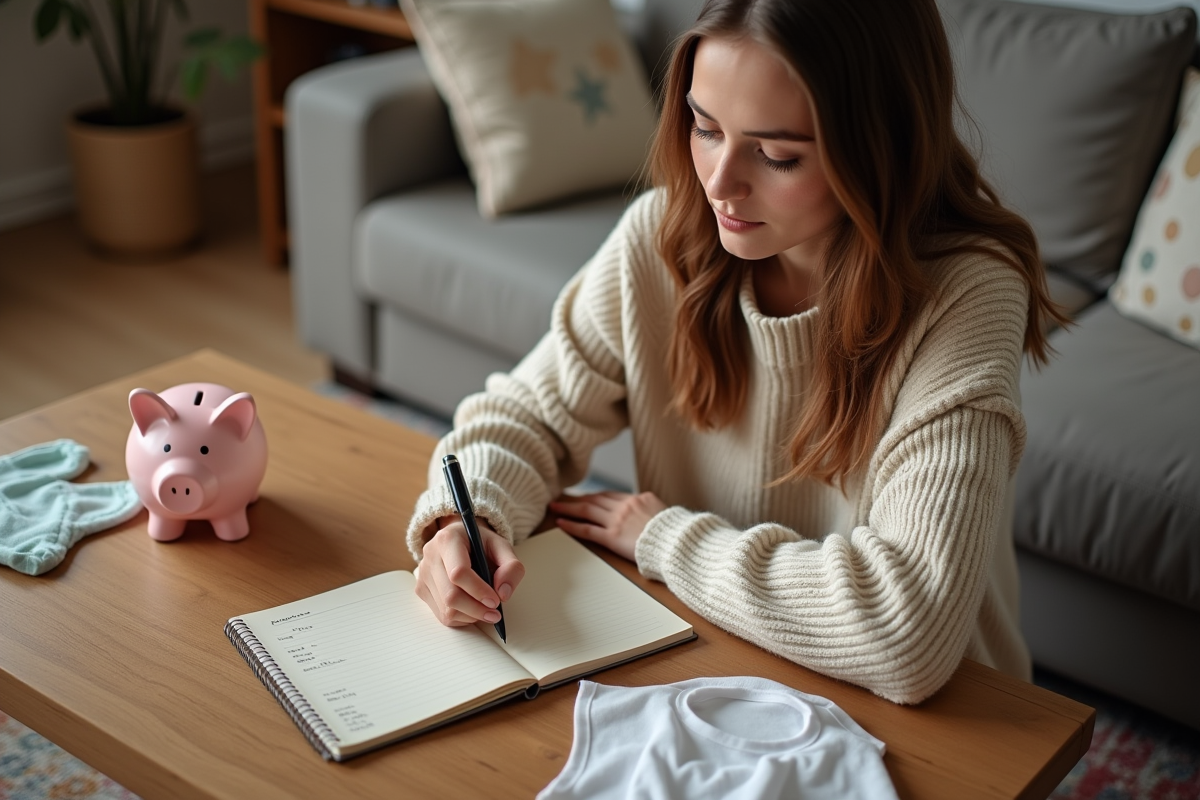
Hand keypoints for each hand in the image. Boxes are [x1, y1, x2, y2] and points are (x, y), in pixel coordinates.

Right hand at [414, 517, 524, 627]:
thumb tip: (503, 593)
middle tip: (495, 613)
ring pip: (446, 610)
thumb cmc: (480, 544)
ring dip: (471, 616)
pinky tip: (472, 608)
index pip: (458, 572)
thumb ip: (511, 567)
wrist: (460, 540)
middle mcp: (430, 556)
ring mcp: (423, 575)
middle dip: (477, 609)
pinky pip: (442, 615)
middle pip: (451, 595)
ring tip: (486, 609)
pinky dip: (462, 618)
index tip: (495, 600)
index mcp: (448, 539)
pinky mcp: (422, 590)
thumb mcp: (502, 546)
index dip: (479, 590)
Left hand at [549, 490, 666, 560]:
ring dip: (569, 507)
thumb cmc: (676, 534)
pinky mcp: (612, 537)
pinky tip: (561, 522)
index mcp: (640, 498)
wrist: (677, 544)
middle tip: (565, 498)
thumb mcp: (666, 515)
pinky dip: (572, 525)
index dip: (596, 496)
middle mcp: (626, 506)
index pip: (612, 495)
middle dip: (579, 498)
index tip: (587, 497)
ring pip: (587, 510)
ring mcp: (617, 520)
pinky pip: (587, 529)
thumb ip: (652, 513)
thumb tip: (649, 516)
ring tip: (555, 506)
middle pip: (596, 499)